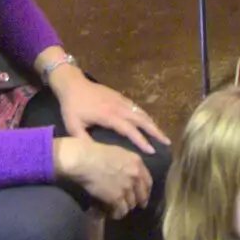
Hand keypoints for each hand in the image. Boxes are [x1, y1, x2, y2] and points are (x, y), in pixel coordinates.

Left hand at [52, 73, 168, 154]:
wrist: (72, 83)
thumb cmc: (72, 106)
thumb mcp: (73, 126)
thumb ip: (83, 141)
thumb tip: (94, 156)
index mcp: (109, 116)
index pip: (130, 130)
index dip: (141, 141)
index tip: (152, 151)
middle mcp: (119, 107)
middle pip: (142, 120)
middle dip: (155, 131)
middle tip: (167, 142)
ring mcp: (121, 101)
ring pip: (141, 113)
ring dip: (153, 123)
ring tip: (162, 134)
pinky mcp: (120, 97)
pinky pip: (137, 107)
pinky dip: (146, 116)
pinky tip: (149, 122)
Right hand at [53, 137, 151, 218]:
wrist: (86, 160)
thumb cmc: (97, 152)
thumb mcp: (119, 153)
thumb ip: (128, 163)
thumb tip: (129, 172)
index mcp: (137, 162)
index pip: (148, 181)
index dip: (145, 190)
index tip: (143, 196)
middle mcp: (136, 176)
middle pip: (142, 195)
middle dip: (138, 201)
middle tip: (132, 206)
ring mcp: (127, 187)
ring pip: (131, 204)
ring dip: (125, 207)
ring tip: (118, 209)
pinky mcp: (117, 198)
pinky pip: (121, 211)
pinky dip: (117, 214)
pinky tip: (113, 214)